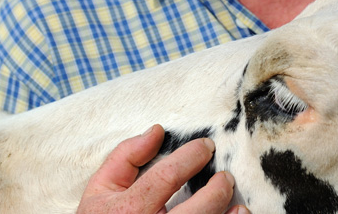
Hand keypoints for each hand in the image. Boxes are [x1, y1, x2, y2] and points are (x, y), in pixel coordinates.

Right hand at [78, 124, 246, 213]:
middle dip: (218, 190)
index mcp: (129, 208)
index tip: (206, 147)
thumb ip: (126, 156)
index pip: (169, 176)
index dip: (192, 156)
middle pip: (197, 210)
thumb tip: (157, 132)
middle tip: (225, 178)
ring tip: (237, 203)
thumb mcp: (101, 188)